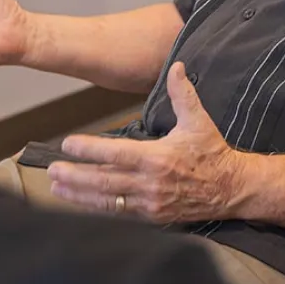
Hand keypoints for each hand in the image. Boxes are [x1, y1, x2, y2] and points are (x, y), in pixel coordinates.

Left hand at [48, 62, 243, 222]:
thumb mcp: (199, 120)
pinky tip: (82, 202)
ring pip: (107, 199)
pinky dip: (98, 208)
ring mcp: (150, 203)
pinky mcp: (153, 216)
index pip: (115, 153)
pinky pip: (120, 212)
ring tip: (57, 187)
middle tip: (52, 170)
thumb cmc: (213, 152)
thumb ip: (183, 94)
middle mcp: (150, 183)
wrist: (232, 188)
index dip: (89, 150)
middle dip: (75, 176)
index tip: (68, 144)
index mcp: (158, 158)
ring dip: (79, 194)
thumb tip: (176, 66)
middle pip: (104, 180)